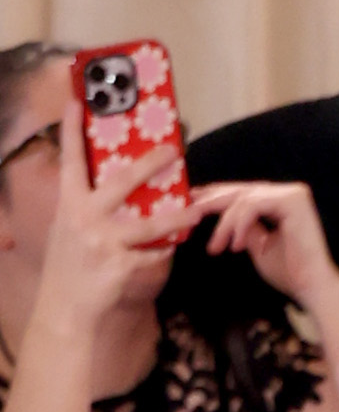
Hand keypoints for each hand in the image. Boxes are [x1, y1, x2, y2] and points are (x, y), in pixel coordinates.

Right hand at [28, 99, 179, 340]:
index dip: (71, 130)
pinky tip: (179, 249)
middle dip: (149, 163)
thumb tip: (112, 187)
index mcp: (69, 203)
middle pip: (121, 182)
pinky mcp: (121, 267)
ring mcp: (104, 242)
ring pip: (150, 224)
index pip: (70, 160)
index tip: (77, 102)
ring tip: (199, 209)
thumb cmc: (70, 266)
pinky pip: (153, 256)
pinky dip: (166, 253)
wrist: (66, 308)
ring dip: (178, 218)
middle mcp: (85, 218)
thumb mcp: (69, 229)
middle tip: (174, 149)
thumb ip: (86, 207)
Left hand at [192, 172, 338, 322]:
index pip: (242, 193)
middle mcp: (287, 192)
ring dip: (225, 224)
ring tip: (217, 247)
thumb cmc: (289, 273)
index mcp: (279, 200)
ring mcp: (292, 193)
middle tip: (190, 215)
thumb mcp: (256, 245)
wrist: (313, 289)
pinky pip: (253, 206)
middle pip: (239, 191)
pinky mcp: (293, 200)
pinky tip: (236, 247)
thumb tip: (218, 216)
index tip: (192, 204)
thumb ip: (242, 227)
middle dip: (212, 204)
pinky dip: (240, 225)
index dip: (215, 197)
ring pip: (243, 199)